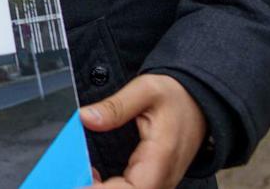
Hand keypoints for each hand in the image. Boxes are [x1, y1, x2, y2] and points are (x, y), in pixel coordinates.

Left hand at [80, 73, 206, 188]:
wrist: (199, 102)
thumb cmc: (176, 97)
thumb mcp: (146, 90)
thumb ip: (116, 106)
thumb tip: (86, 117)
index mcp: (160, 157)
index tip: (80, 183)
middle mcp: (163, 176)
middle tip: (71, 177)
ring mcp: (160, 181)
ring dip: (102, 188)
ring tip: (76, 176)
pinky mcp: (155, 180)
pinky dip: (109, 187)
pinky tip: (92, 177)